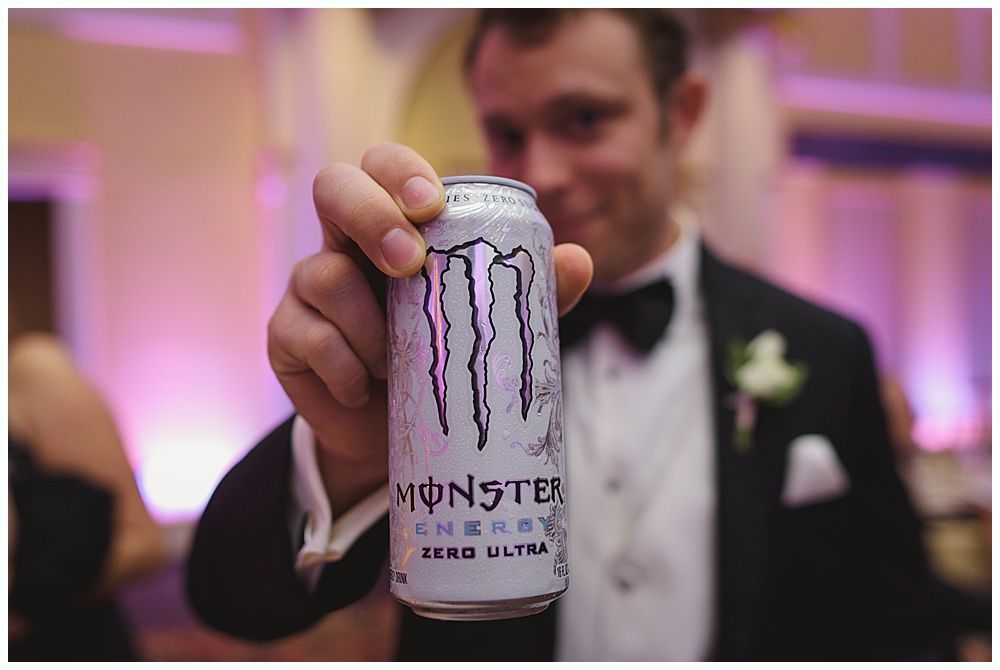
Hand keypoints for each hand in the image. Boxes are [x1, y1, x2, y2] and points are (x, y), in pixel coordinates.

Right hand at [268, 143, 592, 514]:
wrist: (396, 433)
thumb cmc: (445, 361)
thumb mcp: (494, 326)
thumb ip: (532, 293)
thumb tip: (579, 260)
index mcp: (394, 225)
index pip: (384, 166)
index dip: (401, 172)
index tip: (434, 205)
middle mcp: (345, 243)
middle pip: (333, 186)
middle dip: (371, 216)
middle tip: (408, 264)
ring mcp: (309, 287)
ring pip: (321, 272)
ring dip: (367, 323)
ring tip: (396, 364)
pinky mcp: (286, 335)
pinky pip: (305, 335)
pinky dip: (342, 365)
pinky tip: (364, 388)